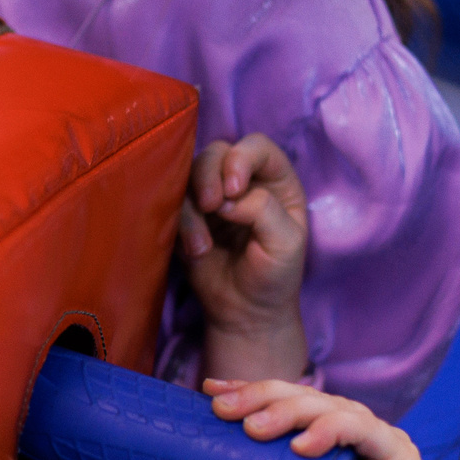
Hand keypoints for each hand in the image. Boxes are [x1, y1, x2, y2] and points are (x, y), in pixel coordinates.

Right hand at [179, 134, 308, 370]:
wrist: (245, 313)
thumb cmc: (275, 276)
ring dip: (192, 204)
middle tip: (210, 206)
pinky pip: (173, 202)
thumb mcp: (286, 243)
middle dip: (209, 174)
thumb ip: (263, 210)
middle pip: (218, 152)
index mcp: (276, 180)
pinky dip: (181, 224)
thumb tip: (227, 198)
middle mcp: (244, 181)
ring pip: (190, 172)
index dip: (242, 158)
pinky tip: (196, 251)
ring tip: (202, 245)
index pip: (257, 146)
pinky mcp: (188, 216)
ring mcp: (213, 197)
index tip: (234, 189)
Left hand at [197, 379, 449, 459]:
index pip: (283, 401)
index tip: (208, 391)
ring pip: (327, 406)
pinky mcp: (396, 452)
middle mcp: (351, 428)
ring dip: (287, 411)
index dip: (248, 390)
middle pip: (300, 396)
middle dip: (257, 395)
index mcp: (326, 437)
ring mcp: (375, 436)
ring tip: (253, 428)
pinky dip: (330, 431)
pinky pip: (360, 431)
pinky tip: (303, 445)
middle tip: (220, 408)